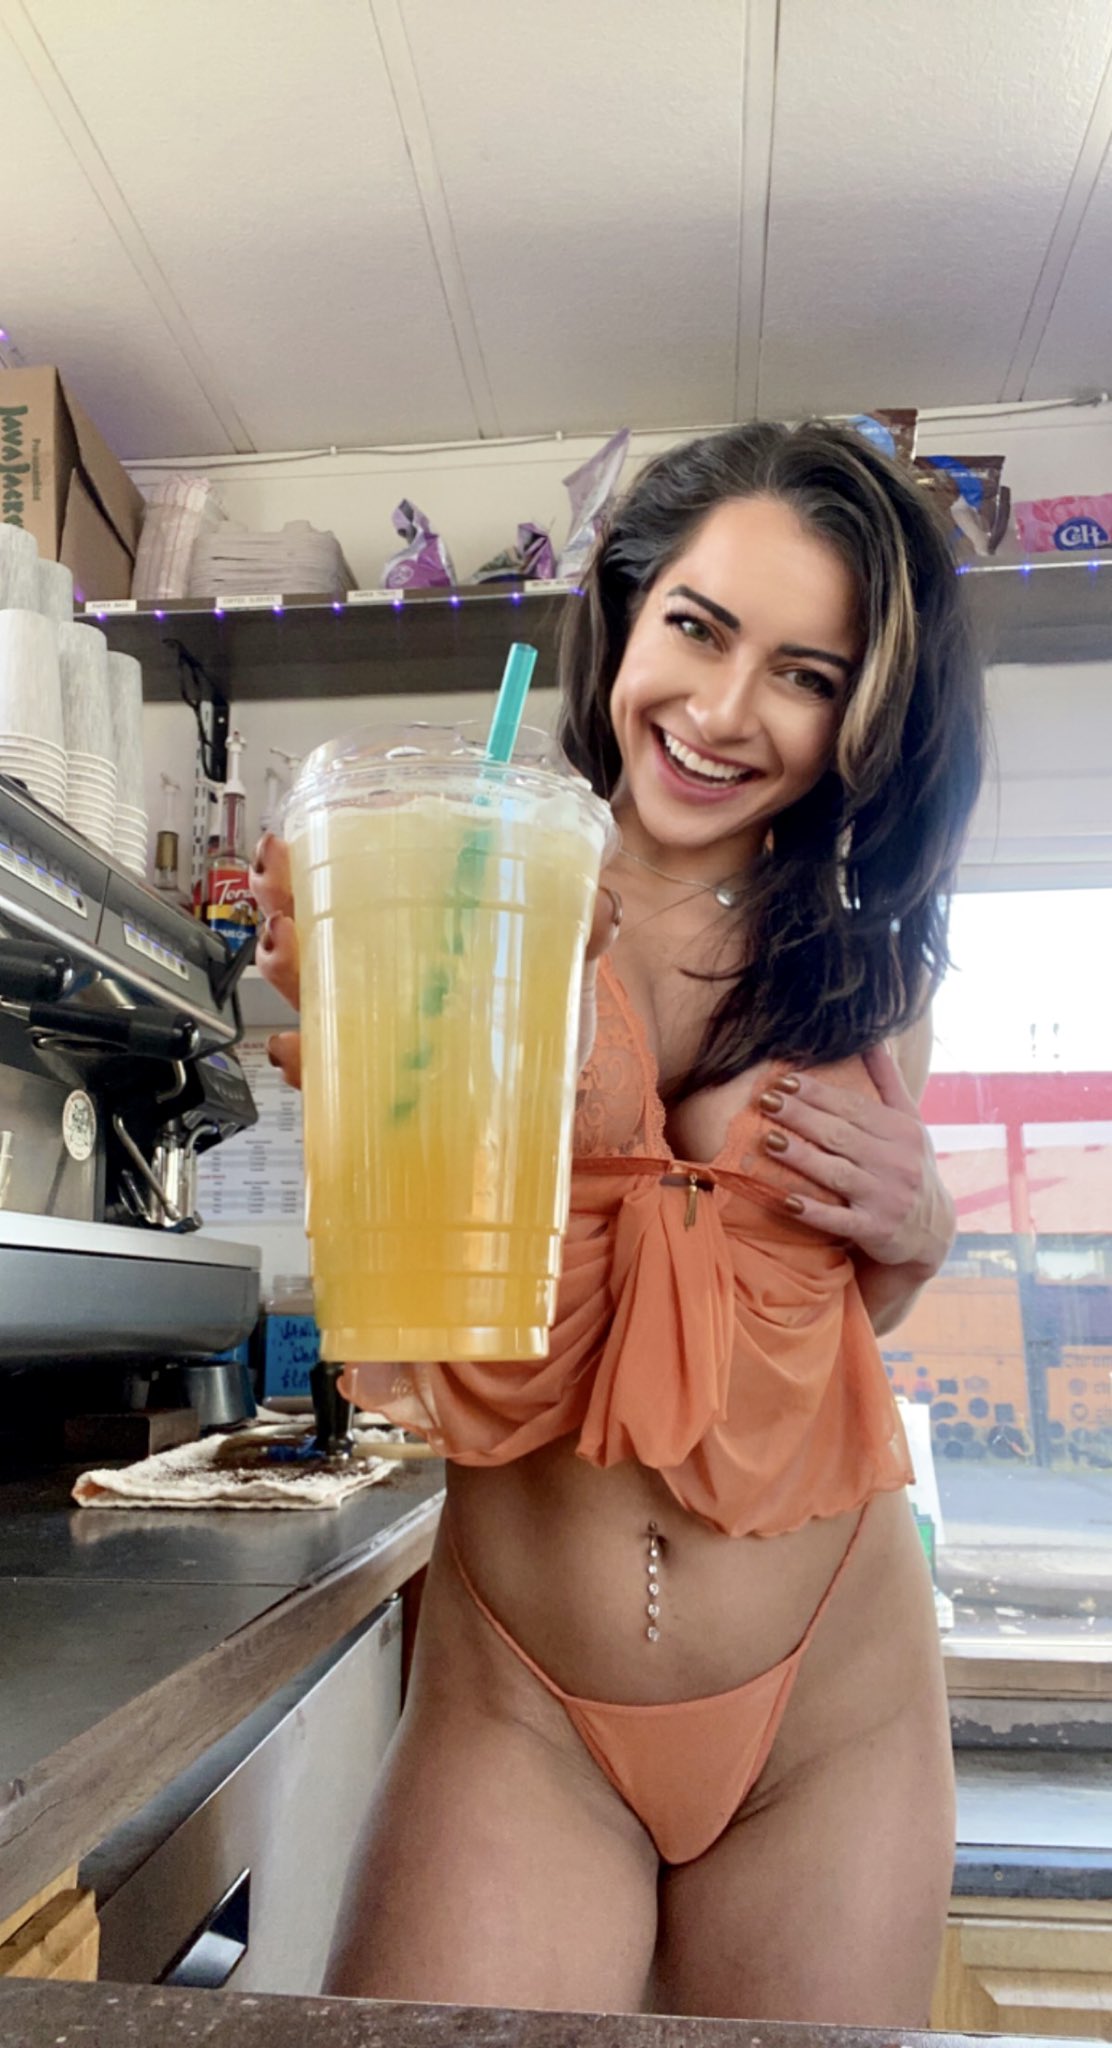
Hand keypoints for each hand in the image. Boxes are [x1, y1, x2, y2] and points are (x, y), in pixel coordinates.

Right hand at [248, 833, 623, 1090]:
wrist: (550, 1090)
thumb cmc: (543, 1009)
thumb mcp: (567, 958)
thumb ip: (587, 930)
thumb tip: (604, 907)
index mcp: (420, 914)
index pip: (353, 865)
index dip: (313, 850)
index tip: (293, 843)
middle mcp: (380, 960)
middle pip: (309, 914)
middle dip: (280, 897)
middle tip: (279, 888)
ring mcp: (367, 1017)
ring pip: (305, 982)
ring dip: (285, 966)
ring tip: (287, 951)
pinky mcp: (368, 1077)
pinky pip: (320, 1068)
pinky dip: (305, 1060)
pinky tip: (302, 1051)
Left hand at [758, 1041, 953, 1274]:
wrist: (932, 1231)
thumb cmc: (910, 1166)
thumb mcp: (909, 1123)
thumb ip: (888, 1082)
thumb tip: (874, 1038)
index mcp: (902, 1132)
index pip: (854, 1108)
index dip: (818, 1093)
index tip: (785, 1080)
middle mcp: (897, 1163)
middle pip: (840, 1135)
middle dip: (802, 1117)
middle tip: (766, 1101)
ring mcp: (886, 1198)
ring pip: (836, 1174)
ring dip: (801, 1158)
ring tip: (769, 1141)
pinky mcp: (875, 1230)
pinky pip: (839, 1219)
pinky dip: (813, 1210)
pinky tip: (786, 1200)